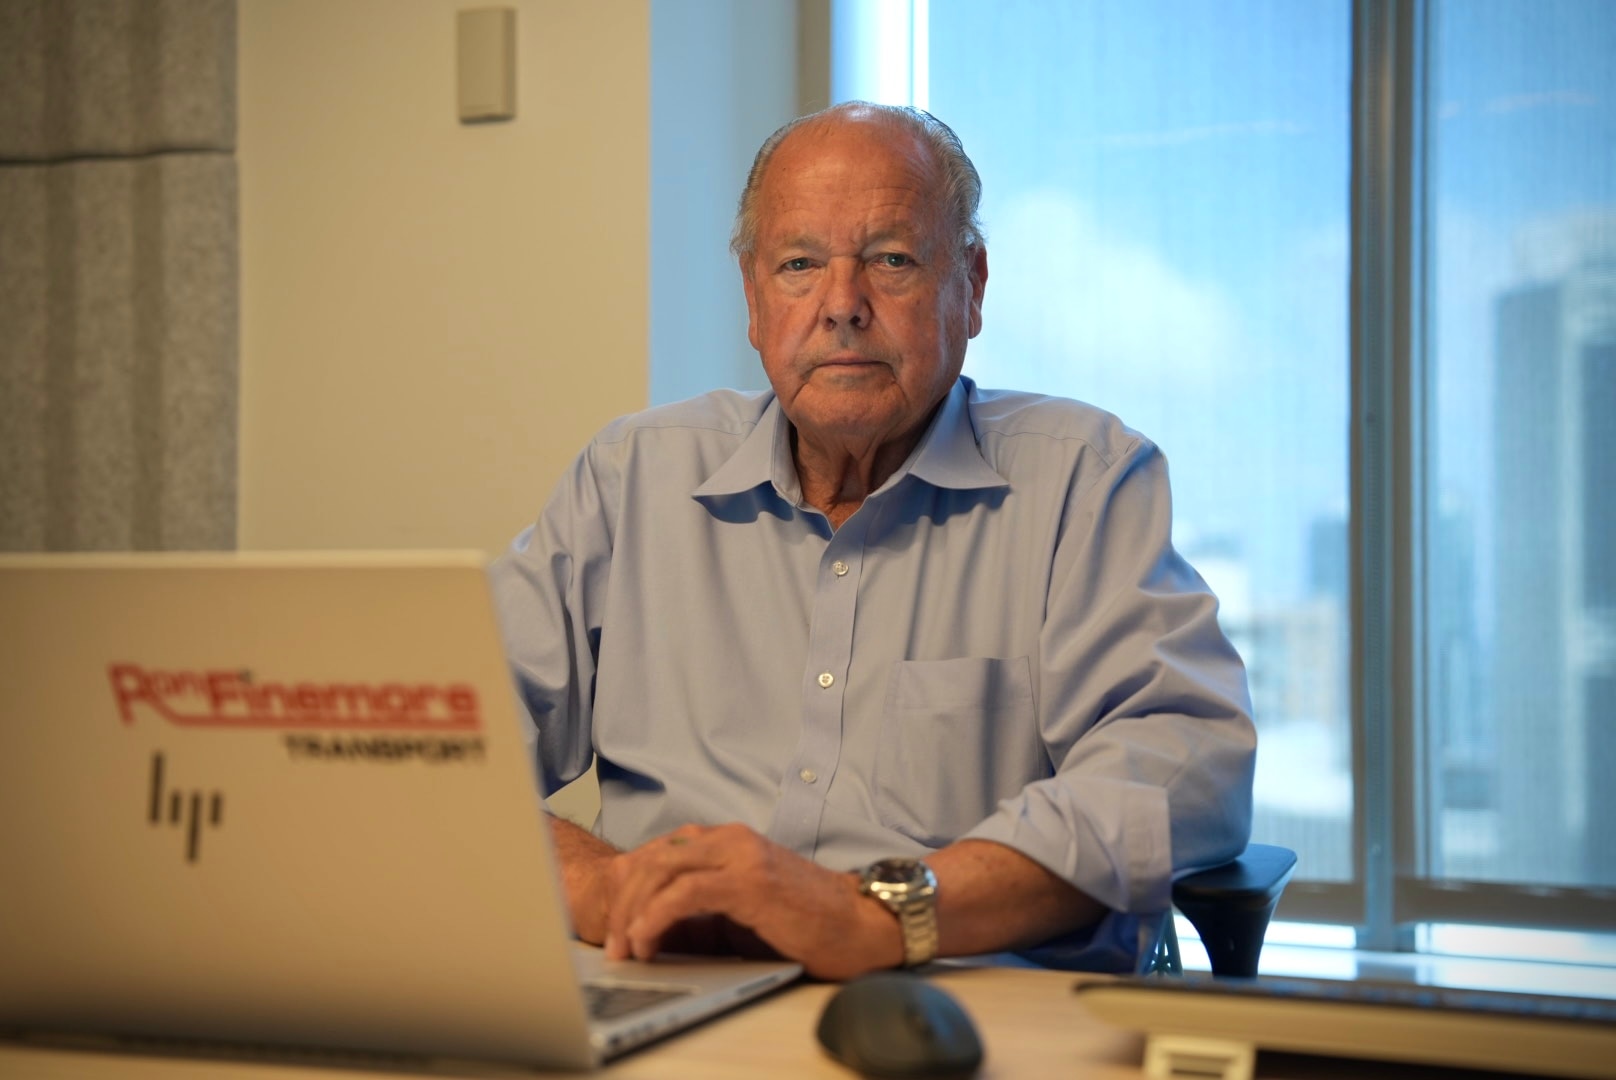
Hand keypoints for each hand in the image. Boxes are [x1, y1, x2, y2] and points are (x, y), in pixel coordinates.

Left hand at [602, 823, 902, 979]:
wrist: (862, 923)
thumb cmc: (809, 922)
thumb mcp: (745, 906)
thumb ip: (705, 903)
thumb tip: (655, 925)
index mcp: (728, 840)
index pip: (660, 853)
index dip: (631, 889)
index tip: (618, 927)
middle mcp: (729, 838)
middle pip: (652, 859)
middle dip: (624, 903)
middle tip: (614, 945)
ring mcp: (739, 855)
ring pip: (661, 871)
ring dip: (633, 913)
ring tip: (626, 949)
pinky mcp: (747, 881)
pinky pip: (684, 893)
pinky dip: (655, 917)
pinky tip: (647, 940)